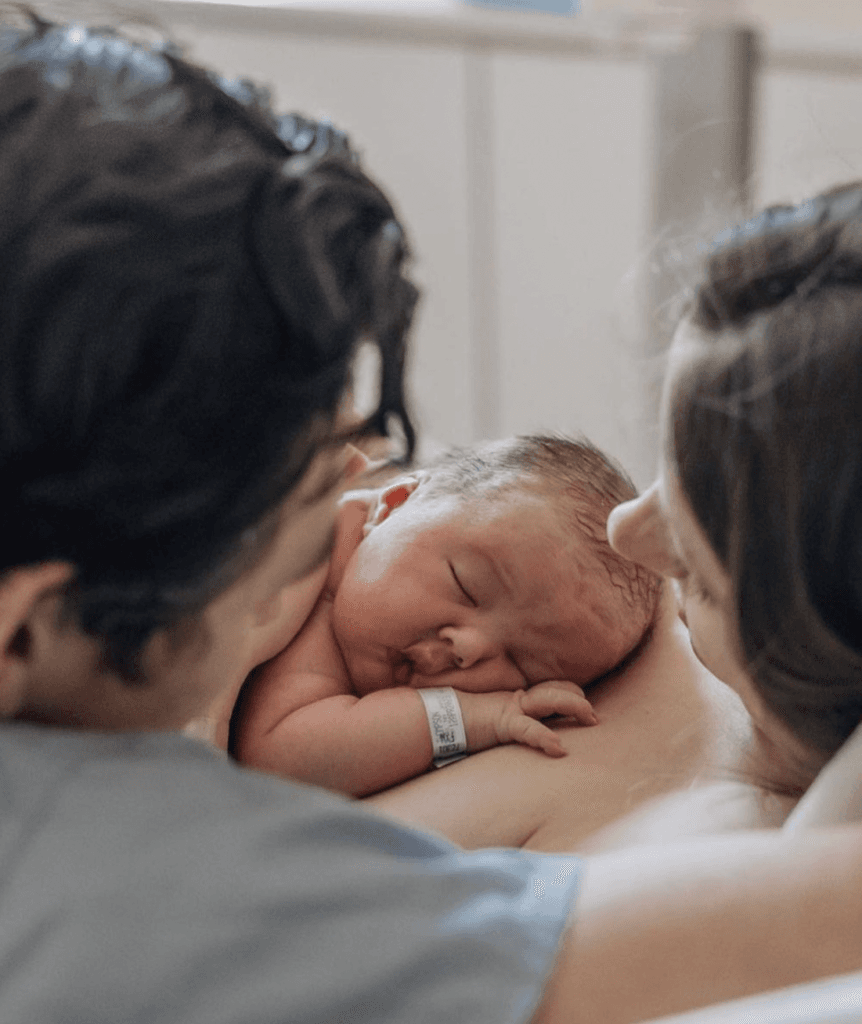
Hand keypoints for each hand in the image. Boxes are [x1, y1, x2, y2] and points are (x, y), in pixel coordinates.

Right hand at [459, 681, 597, 757]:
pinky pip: (529, 729)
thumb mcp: (496, 723)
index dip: (571, 695)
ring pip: (551, 699)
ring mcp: (513, 708)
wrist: (441, 720)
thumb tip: (524, 735)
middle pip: (557, 691)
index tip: (586, 709)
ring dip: (574, 707)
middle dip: (579, 701)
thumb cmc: (465, 724)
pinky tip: (558, 749)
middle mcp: (519, 700)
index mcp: (519, 700)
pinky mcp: (504, 722)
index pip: (552, 690)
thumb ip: (514, 725)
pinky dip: (545, 738)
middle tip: (595, 718)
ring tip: (591, 718)